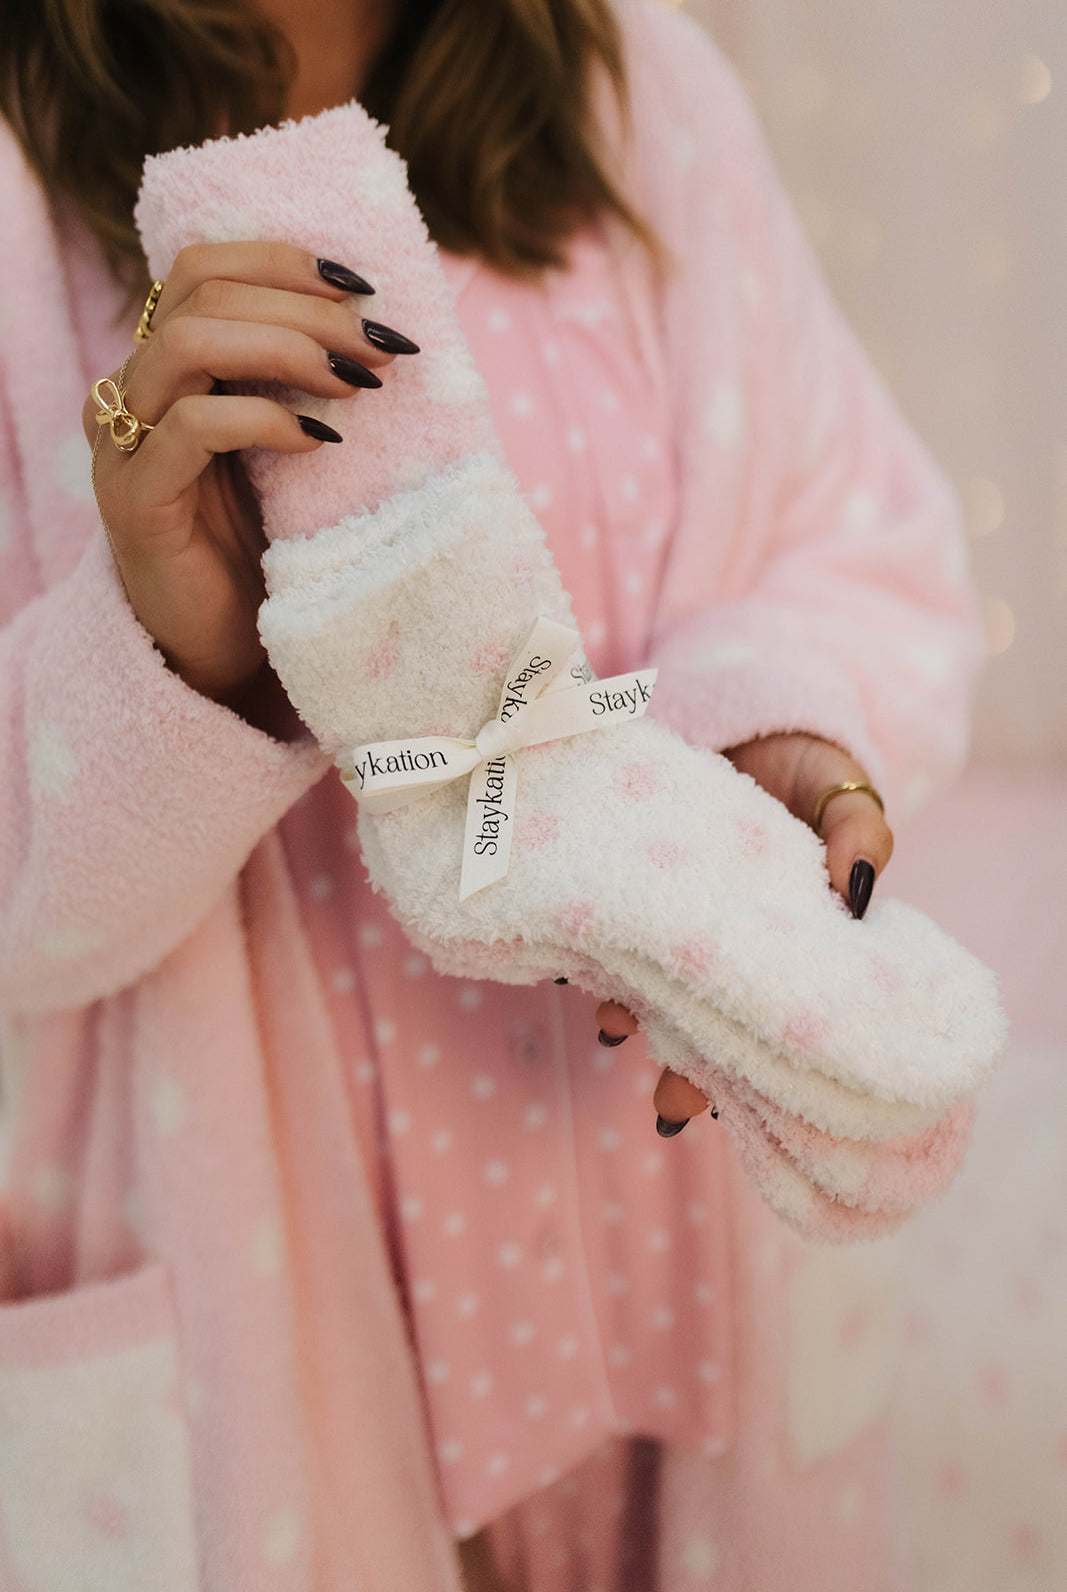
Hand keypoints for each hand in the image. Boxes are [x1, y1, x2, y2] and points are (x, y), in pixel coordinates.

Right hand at [83, 244, 416, 705]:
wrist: (223, 645)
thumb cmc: (264, 544)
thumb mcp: (292, 447)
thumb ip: (304, 384)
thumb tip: (383, 329)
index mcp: (166, 365)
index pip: (204, 267)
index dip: (283, 260)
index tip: (365, 286)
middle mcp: (133, 391)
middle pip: (201, 292)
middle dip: (304, 307)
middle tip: (379, 346)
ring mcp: (124, 443)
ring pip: (188, 343)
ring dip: (286, 348)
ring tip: (356, 385)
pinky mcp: (136, 500)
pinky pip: (192, 428)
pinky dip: (263, 419)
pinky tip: (318, 442)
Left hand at [596, 731, 893, 1128]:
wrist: (746, 719)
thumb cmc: (810, 768)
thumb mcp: (844, 792)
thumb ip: (858, 833)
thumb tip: (858, 889)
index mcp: (793, 939)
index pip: (779, 1018)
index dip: (763, 1070)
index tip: (743, 1102)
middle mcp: (733, 944)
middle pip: (714, 1022)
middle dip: (693, 1070)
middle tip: (670, 1112)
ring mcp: (681, 916)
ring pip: (658, 984)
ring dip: (637, 1014)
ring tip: (615, 1032)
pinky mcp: (634, 881)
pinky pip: (612, 928)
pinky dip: (595, 951)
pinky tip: (575, 969)